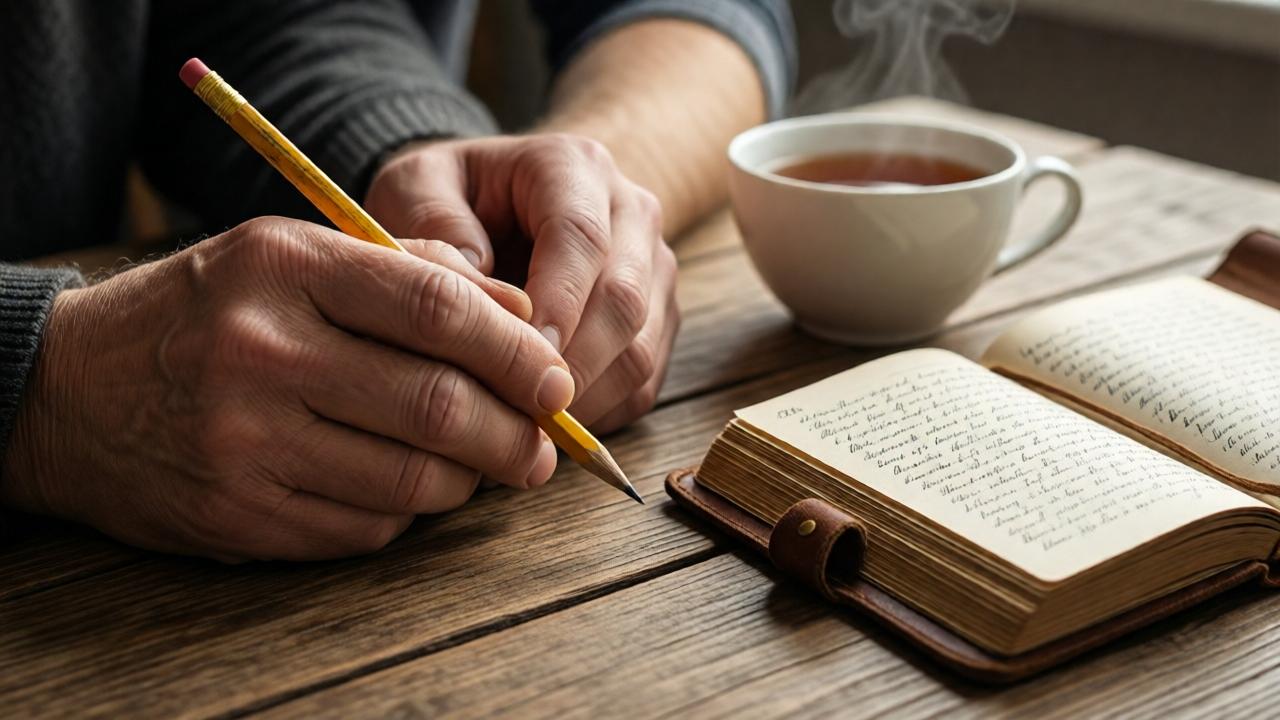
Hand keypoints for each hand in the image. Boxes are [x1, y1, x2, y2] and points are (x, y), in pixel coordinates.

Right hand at [0, 217, 574, 560]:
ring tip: (480, 465)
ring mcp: (245, 442)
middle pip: (438, 405)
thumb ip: (409, 270)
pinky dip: (407, 512)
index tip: (556, 380)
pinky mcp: (237, 516)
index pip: (438, 308)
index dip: (519, 350)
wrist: (67, 392)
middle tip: (541, 445)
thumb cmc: (208, 313)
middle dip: (515, 434)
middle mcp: (262, 352)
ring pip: (413, 480)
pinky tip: (404, 486)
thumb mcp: (292, 256)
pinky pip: (366, 528)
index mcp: (284, 266)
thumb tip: (522, 312)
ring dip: (470, 481)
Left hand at [366, 134, 678, 432]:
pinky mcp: (657, 321)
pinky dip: (598, 414)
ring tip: (521, 429)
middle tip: (515, 412)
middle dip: (572, 365)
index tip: (518, 356)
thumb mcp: (414, 185)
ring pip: (641, 348)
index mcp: (575, 167)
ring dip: (585, 398)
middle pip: (624, 300)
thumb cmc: (450, 198)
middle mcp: (631, 213)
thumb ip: (432, 222)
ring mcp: (652, 270)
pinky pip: (642, 382)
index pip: (582, 238)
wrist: (495, 205)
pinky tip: (544, 427)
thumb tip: (474, 290)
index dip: (557, 303)